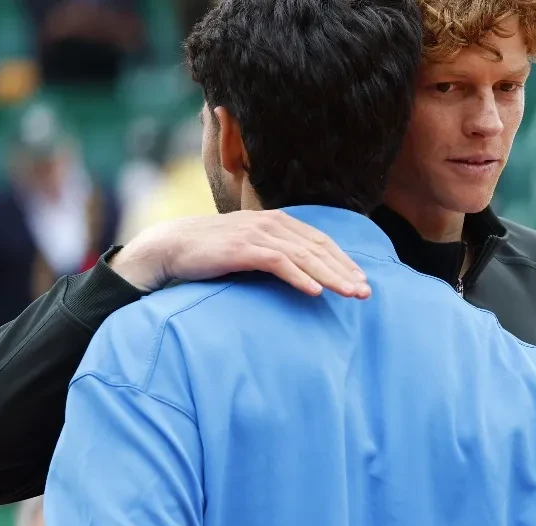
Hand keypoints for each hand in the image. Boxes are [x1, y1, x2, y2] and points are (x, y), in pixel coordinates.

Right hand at [109, 210, 370, 297]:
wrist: (170, 247)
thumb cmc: (211, 252)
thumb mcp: (249, 248)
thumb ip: (275, 254)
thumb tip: (303, 273)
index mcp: (277, 222)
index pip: (319, 241)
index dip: (343, 260)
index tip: (361, 280)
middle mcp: (271, 223)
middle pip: (318, 248)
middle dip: (345, 271)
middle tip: (366, 292)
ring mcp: (257, 234)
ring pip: (304, 256)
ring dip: (331, 276)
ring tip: (351, 294)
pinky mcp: (242, 249)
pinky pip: (278, 263)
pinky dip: (299, 277)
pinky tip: (315, 292)